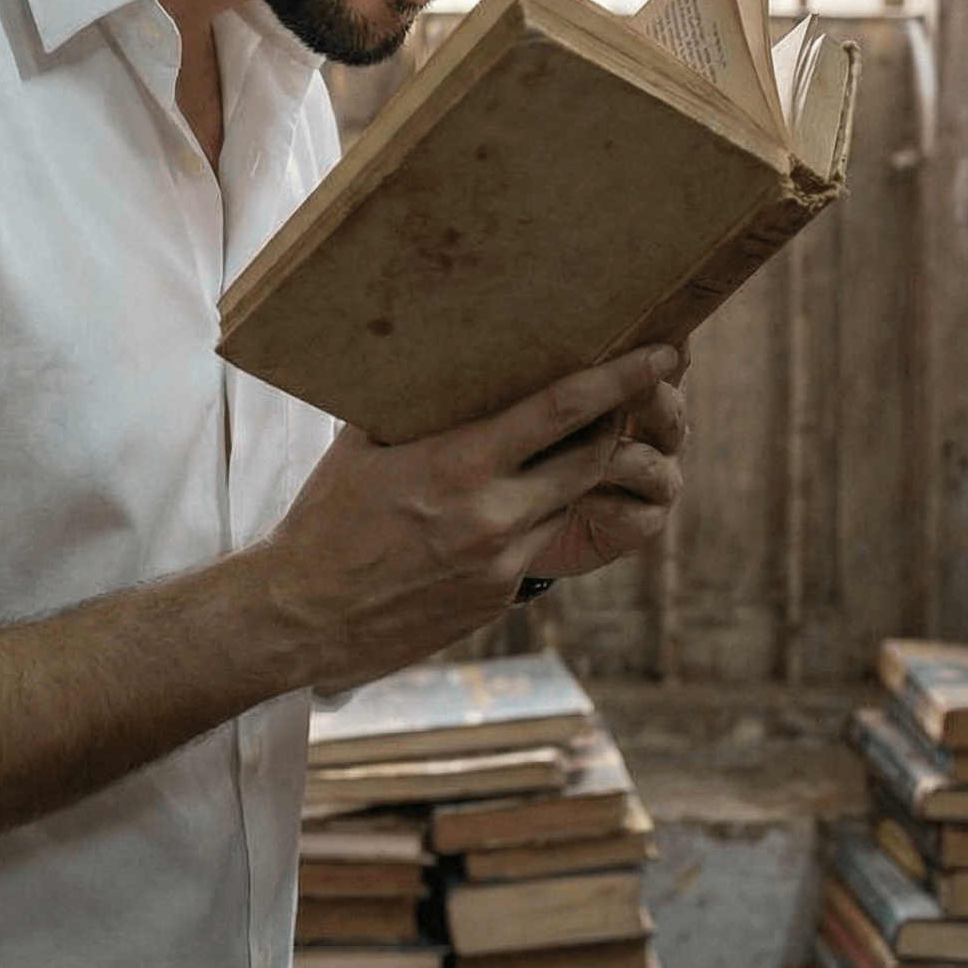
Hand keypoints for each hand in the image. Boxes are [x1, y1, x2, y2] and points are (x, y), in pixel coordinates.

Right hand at [258, 344, 685, 694]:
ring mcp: (502, 564)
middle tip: (630, 393)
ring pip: (571, 501)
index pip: (562, 410)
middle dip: (617, 422)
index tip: (662, 353)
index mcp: (459, 464)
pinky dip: (537, 514)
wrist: (304, 615)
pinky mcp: (499, 600)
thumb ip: (416, 406)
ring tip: (577, 441)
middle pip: (591, 456)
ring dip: (581, 470)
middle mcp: (493, 514)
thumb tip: (444, 353)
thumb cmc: (327, 519)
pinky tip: (513, 502)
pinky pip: (538, 543)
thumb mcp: (364, 445)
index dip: (620, 378)